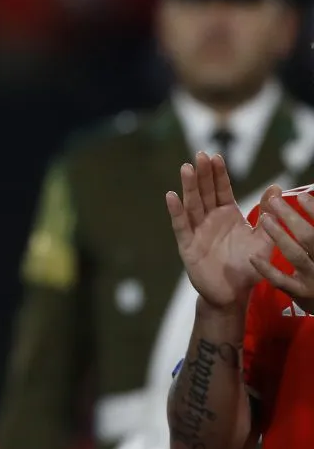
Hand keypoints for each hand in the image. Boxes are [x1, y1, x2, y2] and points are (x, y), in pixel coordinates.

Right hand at [167, 152, 272, 309]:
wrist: (233, 293)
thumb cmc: (247, 266)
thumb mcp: (263, 241)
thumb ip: (269, 216)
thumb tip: (276, 187)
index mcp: (227, 214)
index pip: (221, 189)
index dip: (218, 174)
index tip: (216, 156)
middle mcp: (210, 219)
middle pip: (204, 192)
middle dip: (202, 174)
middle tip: (200, 155)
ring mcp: (197, 230)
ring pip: (192, 204)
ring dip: (188, 187)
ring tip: (186, 168)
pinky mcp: (187, 245)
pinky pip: (181, 226)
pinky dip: (176, 212)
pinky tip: (171, 197)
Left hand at [252, 191, 313, 312]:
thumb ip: (311, 229)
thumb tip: (305, 197)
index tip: (302, 196)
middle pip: (310, 237)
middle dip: (292, 218)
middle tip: (275, 200)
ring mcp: (313, 279)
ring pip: (296, 255)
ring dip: (280, 236)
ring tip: (265, 219)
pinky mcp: (301, 294)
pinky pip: (281, 281)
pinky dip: (267, 269)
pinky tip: (253, 257)